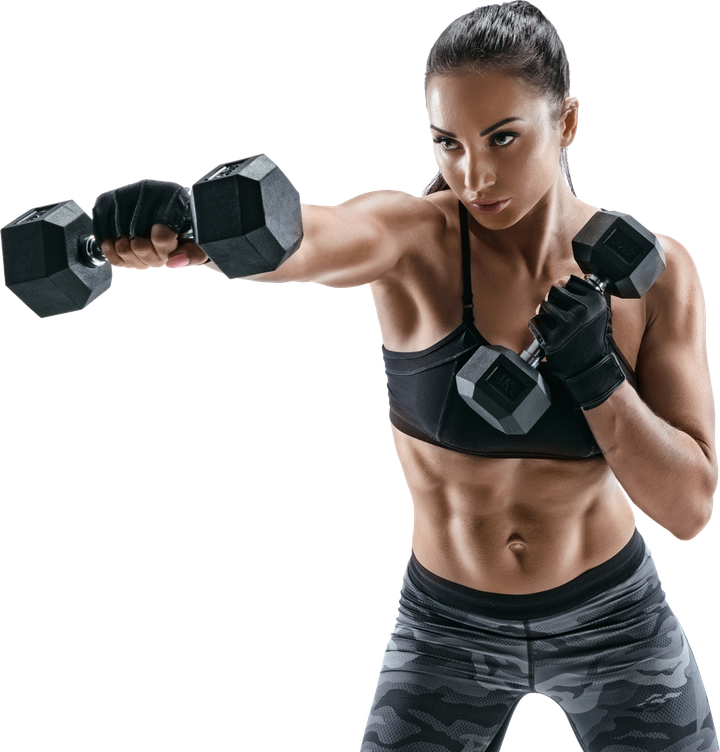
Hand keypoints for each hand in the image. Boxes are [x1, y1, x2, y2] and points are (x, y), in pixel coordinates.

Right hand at [91, 180, 207, 268]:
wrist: (166, 212)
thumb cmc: (186, 226)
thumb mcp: (199, 240)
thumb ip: (194, 253)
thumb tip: (175, 261)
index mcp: (173, 195)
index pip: (161, 236)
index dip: (166, 253)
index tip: (172, 251)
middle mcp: (145, 189)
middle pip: (138, 244)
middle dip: (152, 259)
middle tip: (160, 255)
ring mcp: (121, 195)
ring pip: (119, 246)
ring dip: (135, 260)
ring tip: (148, 253)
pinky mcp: (104, 205)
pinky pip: (104, 243)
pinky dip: (117, 256)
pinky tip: (131, 252)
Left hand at [528, 275, 624, 408]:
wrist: (590, 367)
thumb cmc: (592, 339)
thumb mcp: (599, 313)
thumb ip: (584, 295)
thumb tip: (562, 280)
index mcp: (594, 302)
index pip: (570, 282)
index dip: (565, 289)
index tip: (567, 299)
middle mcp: (581, 312)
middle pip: (553, 291)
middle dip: (552, 300)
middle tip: (557, 312)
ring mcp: (566, 326)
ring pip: (543, 306)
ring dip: (544, 314)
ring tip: (553, 324)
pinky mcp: (552, 339)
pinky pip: (535, 322)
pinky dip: (537, 327)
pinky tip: (547, 333)